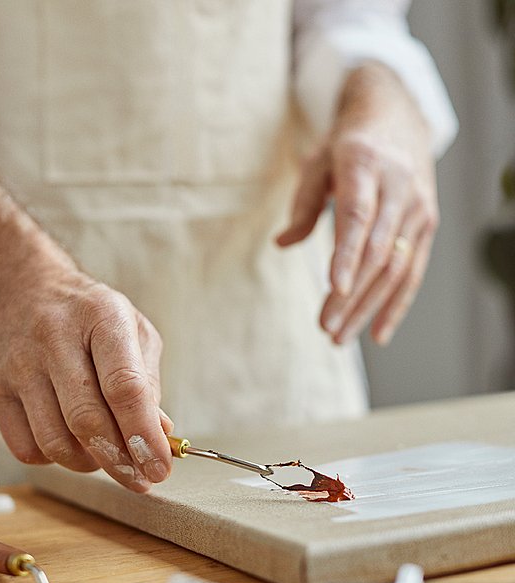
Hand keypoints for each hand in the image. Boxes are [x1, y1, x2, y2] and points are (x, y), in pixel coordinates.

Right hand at [0, 164, 172, 491]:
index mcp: (102, 316)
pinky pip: (27, 449)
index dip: (143, 435)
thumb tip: (158, 438)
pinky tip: (71, 440)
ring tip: (106, 453)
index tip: (159, 469)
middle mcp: (54, 337)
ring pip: (55, 442)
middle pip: (86, 420)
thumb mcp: (133, 333)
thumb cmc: (92, 320)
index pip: (124, 386)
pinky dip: (56, 458)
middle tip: (140, 480)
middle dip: (119, 461)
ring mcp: (19, 364)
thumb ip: (148, 384)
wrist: (26, 292)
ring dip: (89, 463)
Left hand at [277, 63, 438, 345]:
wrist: (398, 117)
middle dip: (351, 296)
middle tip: (325, 328)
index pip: (358, 217)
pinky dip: (396, 305)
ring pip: (395, 268)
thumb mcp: (319, 163)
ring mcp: (418, 209)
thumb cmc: (349, 143)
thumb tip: (282, 245)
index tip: (333, 288)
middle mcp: (399, 189)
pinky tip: (378, 332)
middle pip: (376, 253)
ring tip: (341, 337)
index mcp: (366, 166)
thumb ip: (303, 205)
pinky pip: (413, 272)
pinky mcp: (427, 225)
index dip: (346, 255)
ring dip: (368, 308)